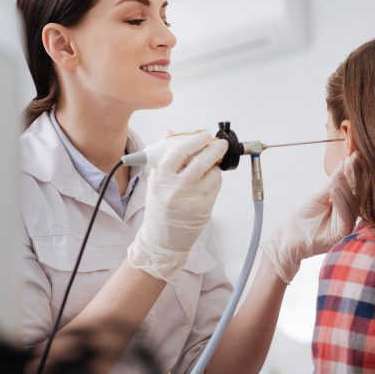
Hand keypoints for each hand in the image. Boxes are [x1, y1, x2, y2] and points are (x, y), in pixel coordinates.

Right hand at [127, 131, 227, 282]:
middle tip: (219, 143)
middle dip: (214, 148)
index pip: (180, 151)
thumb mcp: (155, 182)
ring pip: (213, 173)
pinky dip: (215, 179)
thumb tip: (173, 134)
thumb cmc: (159, 209)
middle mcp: (176, 189)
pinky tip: (208, 181)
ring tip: (208, 167)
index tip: (203, 134)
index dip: (195, 140)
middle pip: (201, 160)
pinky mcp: (205, 208)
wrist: (162, 240)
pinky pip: (216, 186)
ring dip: (214, 166)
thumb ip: (164, 157)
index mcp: (161, 179)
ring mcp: (192, 199)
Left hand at [261, 152, 357, 283]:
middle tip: (352, 161)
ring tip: (340, 173)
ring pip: (351, 203)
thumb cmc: (302, 217)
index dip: (353, 172)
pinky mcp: (343, 234)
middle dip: (353, 177)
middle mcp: (349, 215)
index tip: (354, 157)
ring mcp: (347, 225)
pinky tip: (334, 189)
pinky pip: (345, 216)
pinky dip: (340, 201)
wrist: (289, 236)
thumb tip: (345, 163)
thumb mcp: (319, 195)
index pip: (352, 187)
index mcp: (345, 205)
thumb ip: (333, 182)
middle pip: (355, 194)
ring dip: (345, 187)